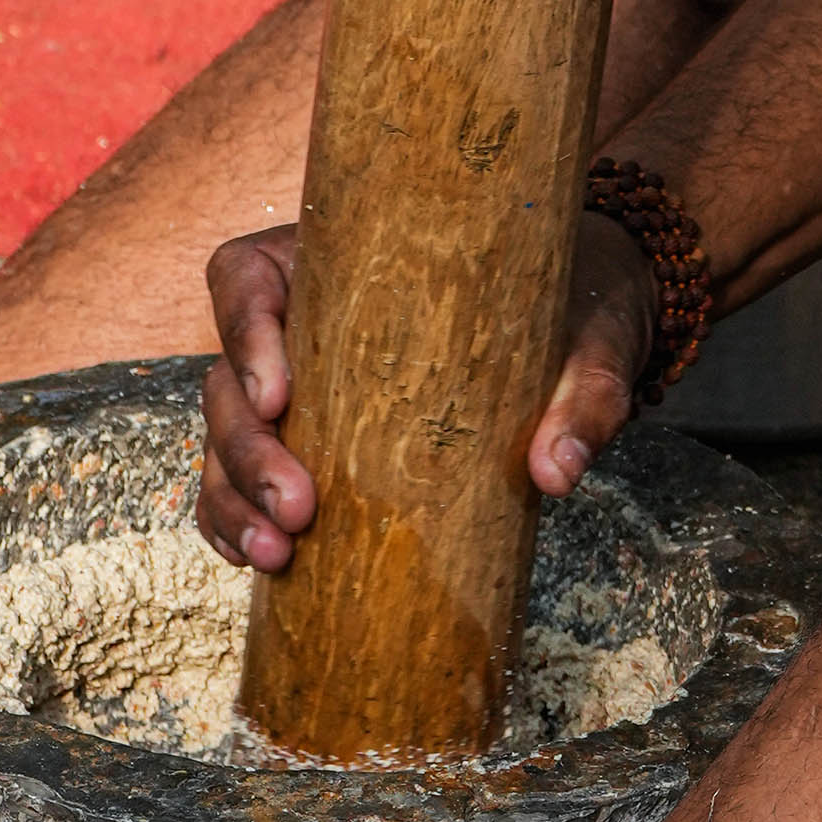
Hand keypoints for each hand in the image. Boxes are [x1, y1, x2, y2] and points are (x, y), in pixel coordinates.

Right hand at [198, 215, 661, 573]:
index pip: (247, 276)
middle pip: (229, 376)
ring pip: (226, 437)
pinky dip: (236, 520)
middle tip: (298, 509)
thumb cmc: (576, 309)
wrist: (586, 330)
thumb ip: (587, 393)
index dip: (243, 332)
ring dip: (234, 497)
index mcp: (339, 262)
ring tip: (277, 551)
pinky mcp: (316, 442)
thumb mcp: (595, 339)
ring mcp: (301, 387)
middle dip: (246, 449)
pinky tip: (258, 559)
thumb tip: (555, 469)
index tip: (279, 396)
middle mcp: (302, 321)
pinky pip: (245, 480)